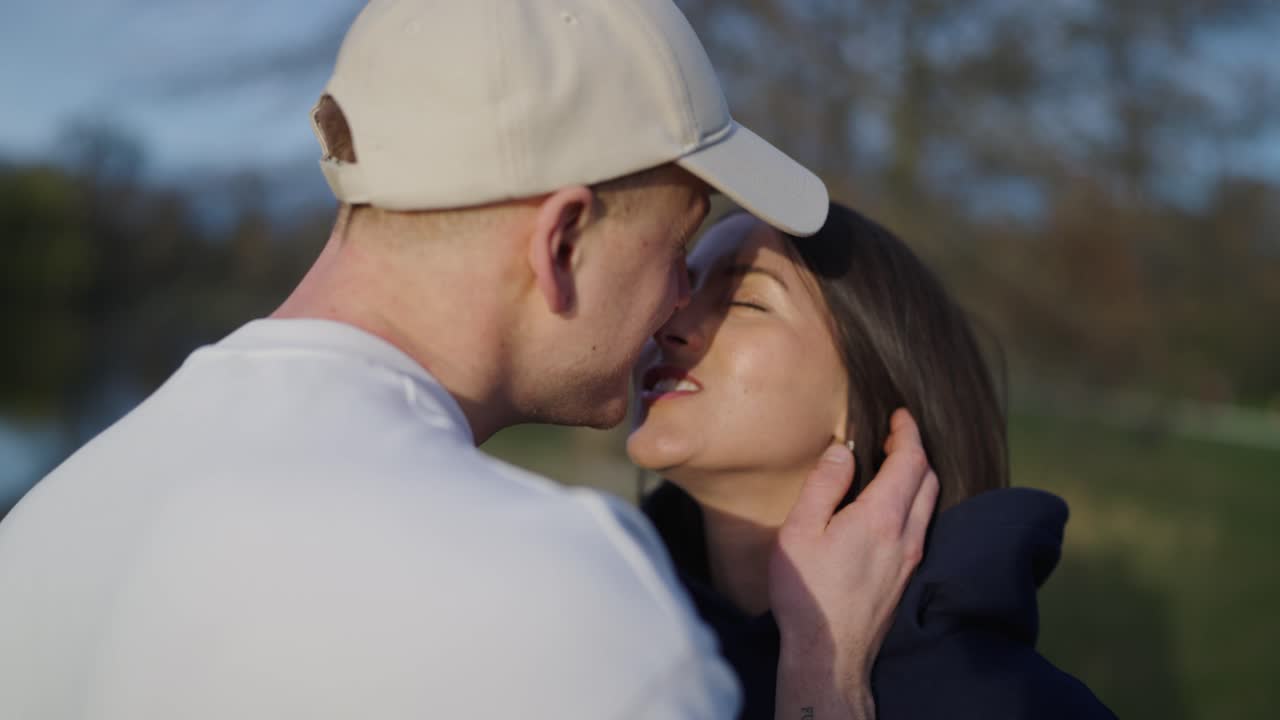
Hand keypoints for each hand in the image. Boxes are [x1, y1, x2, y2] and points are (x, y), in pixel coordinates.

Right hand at [770, 409, 938, 718]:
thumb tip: (844, 450)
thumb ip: (824, 485)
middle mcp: (906, 535)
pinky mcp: (906, 576)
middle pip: (928, 479)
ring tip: (892, 464)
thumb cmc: (807, 593)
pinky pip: (921, 526)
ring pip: (929, 504)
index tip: (900, 415)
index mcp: (881, 517)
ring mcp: (910, 558)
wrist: (829, 653)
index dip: (908, 432)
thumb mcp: (800, 531)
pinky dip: (914, 501)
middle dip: (915, 451)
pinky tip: (889, 505)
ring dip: (917, 476)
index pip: (911, 461)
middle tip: (894, 434)